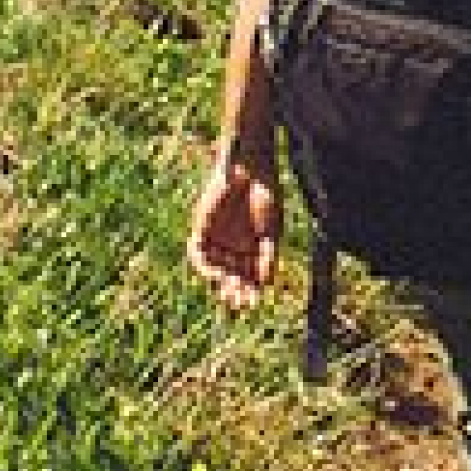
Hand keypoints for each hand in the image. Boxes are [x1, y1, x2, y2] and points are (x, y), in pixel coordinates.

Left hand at [188, 153, 280, 311]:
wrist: (250, 168)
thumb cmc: (266, 195)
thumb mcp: (271, 230)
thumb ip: (268, 256)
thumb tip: (266, 284)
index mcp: (252, 247)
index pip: (250, 276)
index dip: (251, 290)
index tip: (255, 300)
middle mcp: (233, 246)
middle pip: (232, 276)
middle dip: (236, 290)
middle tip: (240, 302)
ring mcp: (216, 238)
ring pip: (215, 269)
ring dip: (220, 282)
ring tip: (228, 292)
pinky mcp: (201, 229)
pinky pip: (198, 254)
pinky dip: (204, 266)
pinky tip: (215, 273)